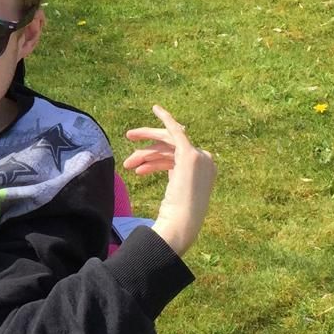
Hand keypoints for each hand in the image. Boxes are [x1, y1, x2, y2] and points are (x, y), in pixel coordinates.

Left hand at [123, 105, 215, 258]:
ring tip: (127, 163)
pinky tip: (156, 109)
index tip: (137, 166)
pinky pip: (176, 131)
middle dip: (149, 145)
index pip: (175, 158)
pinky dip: (166, 118)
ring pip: (167, 143)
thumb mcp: (174, 191)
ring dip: (145, 151)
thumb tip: (156, 165)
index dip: (154, 160)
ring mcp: (200, 157)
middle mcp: (206, 161)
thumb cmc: (175, 217)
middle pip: (172, 147)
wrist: (181, 225)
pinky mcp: (189, 155)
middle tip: (128, 141)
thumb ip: (172, 174)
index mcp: (205, 171)